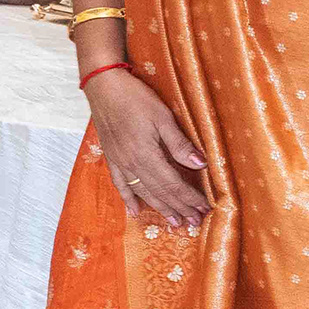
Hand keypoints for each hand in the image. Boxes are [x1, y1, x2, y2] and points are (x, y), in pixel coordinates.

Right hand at [86, 71, 209, 231]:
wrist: (103, 86)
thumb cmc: (135, 97)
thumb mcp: (162, 117)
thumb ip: (179, 144)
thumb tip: (201, 165)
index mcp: (146, 154)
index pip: (173, 183)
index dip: (189, 198)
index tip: (205, 208)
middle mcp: (132, 164)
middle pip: (160, 192)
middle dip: (179, 207)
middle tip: (194, 221)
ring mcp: (120, 163)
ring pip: (143, 192)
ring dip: (160, 208)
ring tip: (175, 222)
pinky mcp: (112, 158)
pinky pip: (121, 184)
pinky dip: (128, 199)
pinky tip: (135, 211)